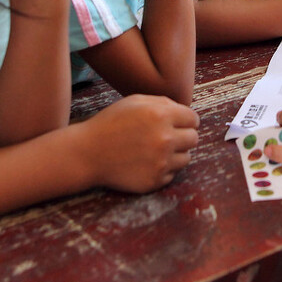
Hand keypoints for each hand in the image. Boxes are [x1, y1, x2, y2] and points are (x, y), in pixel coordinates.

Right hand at [81, 95, 199, 191]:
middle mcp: (165, 138)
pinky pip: (172, 174)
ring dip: (175, 154)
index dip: (186, 120)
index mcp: (161, 115)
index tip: (178, 124)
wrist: (88, 153)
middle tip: (167, 137)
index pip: (194, 119)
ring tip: (155, 150)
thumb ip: (164, 103)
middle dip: (183, 136)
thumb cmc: (111, 123)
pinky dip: (163, 169)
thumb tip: (186, 113)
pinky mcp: (155, 180)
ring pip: (186, 158)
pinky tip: (146, 162)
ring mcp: (161, 162)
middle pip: (193, 139)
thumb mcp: (135, 101)